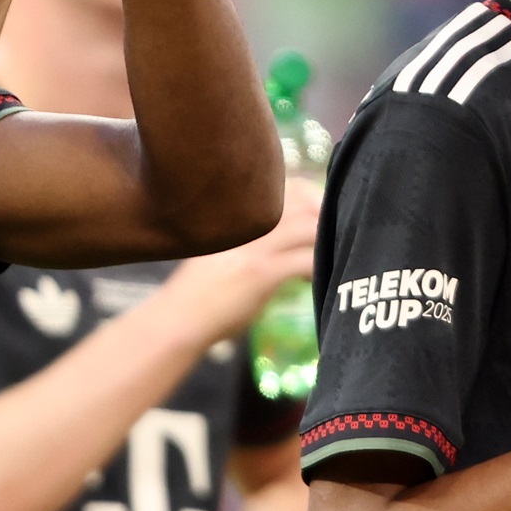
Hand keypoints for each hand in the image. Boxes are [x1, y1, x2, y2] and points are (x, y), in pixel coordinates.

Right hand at [154, 189, 318, 342]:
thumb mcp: (216, 256)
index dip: (303, 193)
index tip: (315, 208)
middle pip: (297, 202)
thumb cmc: (194, 296)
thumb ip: (245, 245)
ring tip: (329, 255)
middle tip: (335, 231)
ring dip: (324, 240)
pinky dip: (317, 267)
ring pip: (306, 227)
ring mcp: (253, 249)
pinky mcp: (261, 273)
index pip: (275, 189)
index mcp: (231, 218)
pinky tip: (313, 280)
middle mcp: (243, 226)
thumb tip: (278, 249)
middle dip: (322, 213)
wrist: (176, 321)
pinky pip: (304, 260)